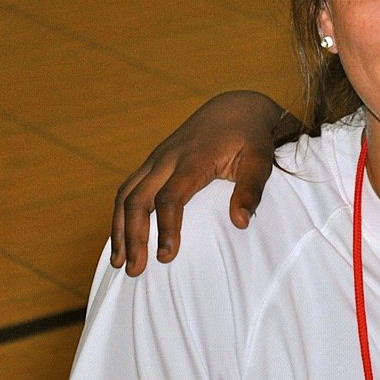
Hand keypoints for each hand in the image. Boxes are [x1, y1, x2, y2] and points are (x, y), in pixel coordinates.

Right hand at [110, 91, 286, 275]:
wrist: (235, 108)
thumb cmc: (251, 138)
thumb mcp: (260, 160)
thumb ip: (252, 190)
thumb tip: (239, 223)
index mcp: (193, 159)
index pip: (170, 198)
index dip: (165, 228)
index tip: (166, 257)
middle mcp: (167, 158)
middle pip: (137, 199)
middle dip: (132, 236)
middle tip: (135, 271)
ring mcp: (156, 158)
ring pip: (125, 194)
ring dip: (119, 228)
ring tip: (119, 262)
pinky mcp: (153, 162)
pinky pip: (128, 188)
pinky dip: (121, 214)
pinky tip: (123, 238)